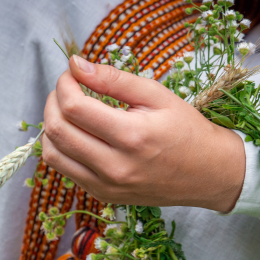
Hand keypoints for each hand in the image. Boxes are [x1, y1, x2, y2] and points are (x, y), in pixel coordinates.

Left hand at [42, 55, 245, 211]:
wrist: (208, 174)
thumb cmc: (186, 130)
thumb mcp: (157, 95)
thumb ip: (114, 79)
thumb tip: (76, 64)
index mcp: (131, 137)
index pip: (73, 107)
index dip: (65, 84)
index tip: (73, 73)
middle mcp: (115, 167)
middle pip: (56, 131)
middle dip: (52, 102)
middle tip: (67, 88)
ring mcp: (107, 186)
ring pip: (53, 154)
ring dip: (51, 126)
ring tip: (68, 110)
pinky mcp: (103, 195)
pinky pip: (65, 170)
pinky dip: (62, 147)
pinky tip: (78, 132)